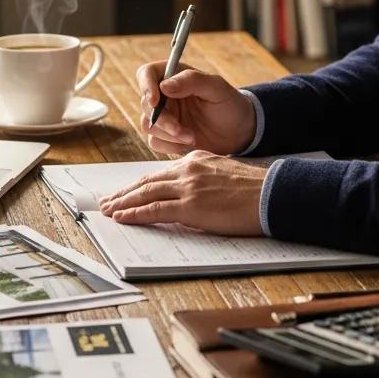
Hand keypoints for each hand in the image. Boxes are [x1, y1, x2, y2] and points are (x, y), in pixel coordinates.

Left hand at [97, 150, 266, 234]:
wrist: (271, 195)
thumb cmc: (255, 190)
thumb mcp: (224, 173)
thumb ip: (203, 178)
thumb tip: (191, 194)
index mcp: (196, 159)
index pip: (160, 173)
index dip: (140, 183)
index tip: (127, 191)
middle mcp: (188, 169)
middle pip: (147, 181)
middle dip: (125, 192)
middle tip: (107, 200)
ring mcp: (188, 187)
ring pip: (145, 193)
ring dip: (123, 203)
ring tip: (108, 209)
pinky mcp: (190, 206)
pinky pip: (154, 210)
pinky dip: (135, 213)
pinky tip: (122, 217)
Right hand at [137, 61, 256, 155]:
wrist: (239, 132)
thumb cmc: (230, 104)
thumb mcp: (217, 88)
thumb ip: (192, 81)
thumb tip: (164, 86)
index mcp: (174, 76)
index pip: (146, 73)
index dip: (146, 86)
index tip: (155, 102)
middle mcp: (165, 95)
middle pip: (145, 104)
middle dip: (163, 120)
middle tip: (182, 130)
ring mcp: (164, 116)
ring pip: (148, 125)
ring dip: (169, 134)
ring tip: (192, 137)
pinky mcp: (166, 135)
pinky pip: (155, 142)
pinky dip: (170, 146)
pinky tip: (188, 143)